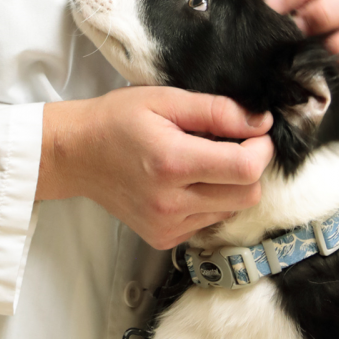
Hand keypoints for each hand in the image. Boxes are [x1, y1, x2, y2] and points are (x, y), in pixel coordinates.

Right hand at [37, 88, 273, 249]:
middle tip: (229, 145)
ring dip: (229, 186)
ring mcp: (166, 225)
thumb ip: (216, 111)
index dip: (261, 149)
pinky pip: (209, 222)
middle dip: (249, 167)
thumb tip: (261, 123)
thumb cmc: (117, 120)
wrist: (76, 154)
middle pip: (247, 195)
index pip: (246, 169)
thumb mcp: (165, 100)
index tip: (253, 133)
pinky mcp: (163, 238)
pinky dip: (209, 202)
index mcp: (172, 163)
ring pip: (231, 210)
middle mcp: (170, 202)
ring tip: (200, 163)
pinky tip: (187, 183)